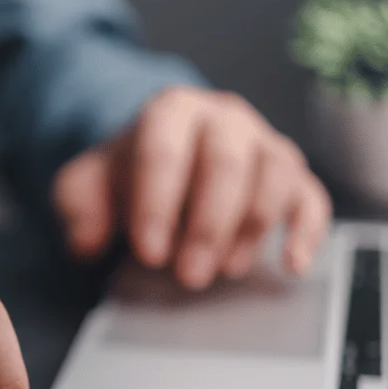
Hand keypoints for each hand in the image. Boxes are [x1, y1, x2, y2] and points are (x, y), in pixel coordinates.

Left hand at [53, 86, 331, 289]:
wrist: (160, 163)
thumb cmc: (125, 178)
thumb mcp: (85, 187)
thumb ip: (77, 207)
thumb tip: (87, 241)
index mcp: (170, 112)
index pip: (164, 150)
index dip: (158, 204)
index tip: (149, 254)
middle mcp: (223, 119)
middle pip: (226, 162)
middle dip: (207, 226)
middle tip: (187, 276)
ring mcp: (262, 144)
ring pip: (274, 175)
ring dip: (251, 229)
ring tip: (224, 271)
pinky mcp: (291, 176)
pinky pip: (311, 197)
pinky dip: (306, 231)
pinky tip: (292, 265)